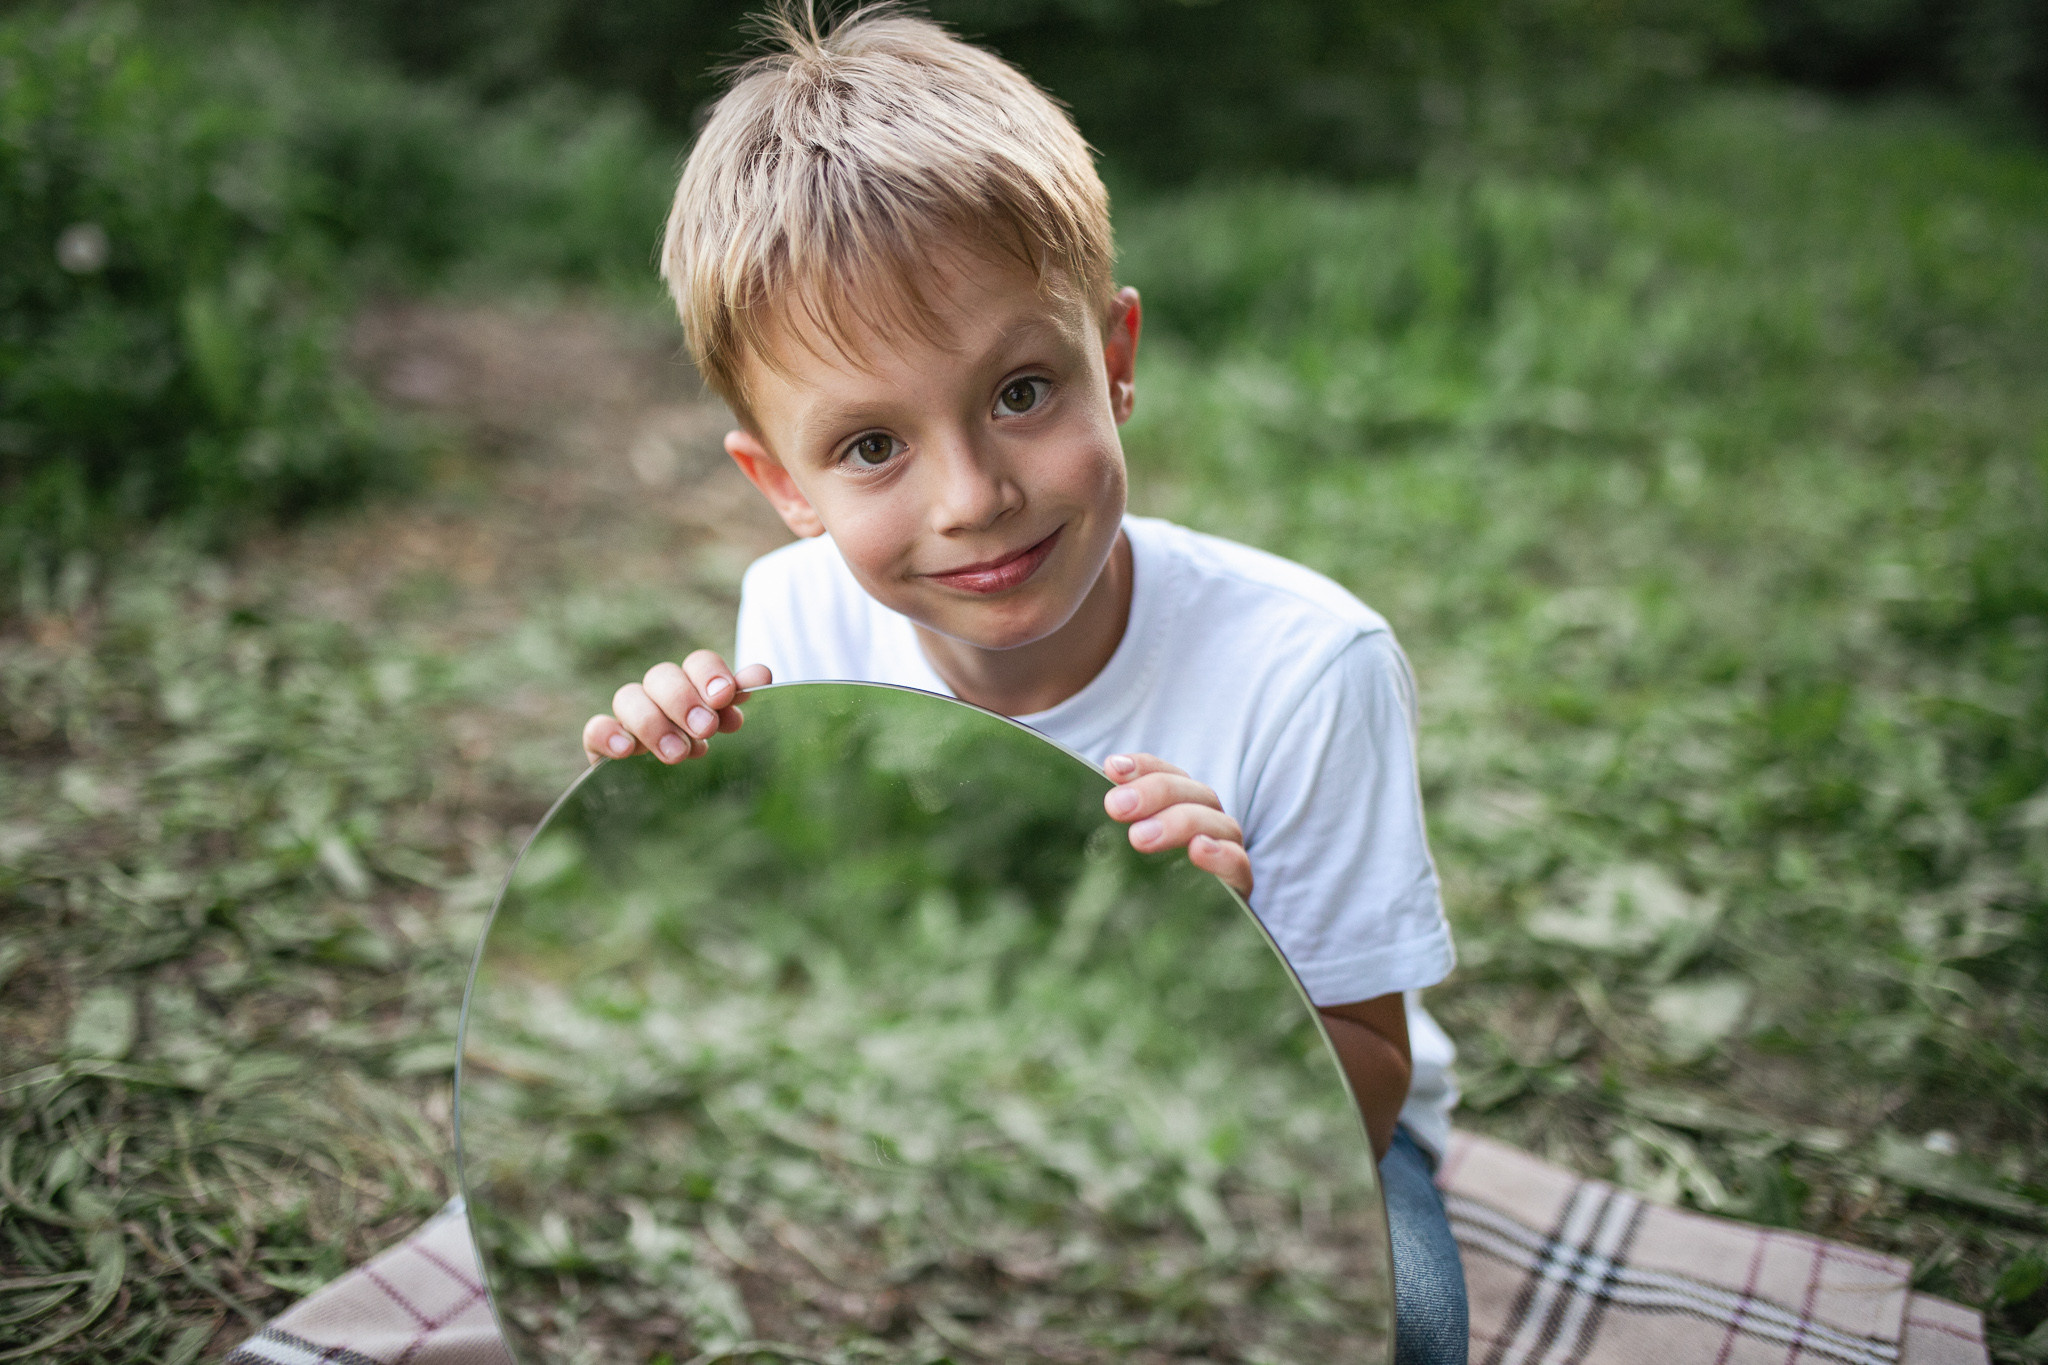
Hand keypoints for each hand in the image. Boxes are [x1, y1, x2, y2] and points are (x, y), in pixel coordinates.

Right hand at [582, 653, 771, 764]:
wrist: (665, 797)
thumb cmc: (701, 751)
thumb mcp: (722, 726)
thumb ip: (736, 700)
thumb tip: (761, 674)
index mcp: (692, 686)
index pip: (697, 662)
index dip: (711, 674)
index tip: (724, 697)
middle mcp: (658, 696)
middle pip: (661, 675)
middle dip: (684, 700)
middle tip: (706, 729)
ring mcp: (628, 719)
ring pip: (628, 697)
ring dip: (653, 722)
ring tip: (677, 754)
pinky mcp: (603, 746)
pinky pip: (595, 729)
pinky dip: (608, 734)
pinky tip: (627, 751)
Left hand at [1102, 753, 1251, 895]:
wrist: (1194, 941)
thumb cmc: (1153, 888)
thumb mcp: (1131, 854)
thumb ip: (1122, 826)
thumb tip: (1102, 803)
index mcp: (1185, 807)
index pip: (1169, 775)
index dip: (1143, 767)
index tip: (1111, 768)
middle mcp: (1210, 823)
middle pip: (1194, 793)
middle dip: (1154, 792)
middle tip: (1116, 807)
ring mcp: (1229, 851)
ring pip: (1218, 823)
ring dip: (1180, 822)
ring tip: (1140, 837)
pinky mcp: (1239, 885)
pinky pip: (1238, 864)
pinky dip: (1221, 854)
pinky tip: (1198, 849)